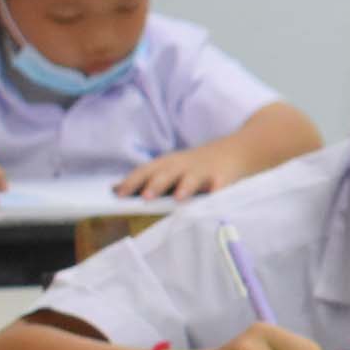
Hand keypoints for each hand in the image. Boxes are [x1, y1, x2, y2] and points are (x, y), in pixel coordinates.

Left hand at [114, 144, 246, 199]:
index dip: (132, 182)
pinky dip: (217, 191)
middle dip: (156, 184)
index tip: (118, 195)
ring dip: (185, 187)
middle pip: (166, 173)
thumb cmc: (195, 166)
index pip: (145, 171)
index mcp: (167, 164)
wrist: (236, 151)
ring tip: (178, 198)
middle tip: (145, 197)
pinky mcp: (223, 177)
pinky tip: (214, 197)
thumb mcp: (169, 168)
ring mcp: (203, 171)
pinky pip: (220, 185)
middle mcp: (183, 165)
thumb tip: (113, 189)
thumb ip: (145, 179)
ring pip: (192, 178)